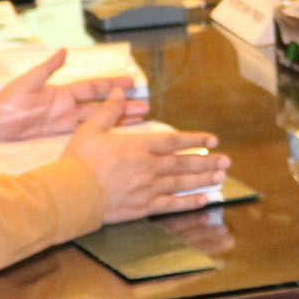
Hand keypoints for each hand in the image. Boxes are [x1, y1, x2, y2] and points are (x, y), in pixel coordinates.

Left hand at [0, 51, 150, 142]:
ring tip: (139, 120)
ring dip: (118, 120)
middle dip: (123, 105)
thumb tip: (63, 50)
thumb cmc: (6, 102)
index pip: (93, 87)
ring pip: (98, 120)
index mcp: (61, 92)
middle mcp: (67, 106)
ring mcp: (65, 121)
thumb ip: (48, 68)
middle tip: (145, 106)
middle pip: (102, 105)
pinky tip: (115, 135)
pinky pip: (87, 133)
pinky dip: (102, 133)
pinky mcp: (60, 135)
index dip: (111, 84)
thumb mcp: (27, 82)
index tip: (131, 81)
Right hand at [63, 101, 229, 222]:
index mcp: (138, 147)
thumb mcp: (90, 129)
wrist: (73, 194)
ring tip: (221, 178)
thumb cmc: (78, 162)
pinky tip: (204, 200)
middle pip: (184, 163)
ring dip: (204, 179)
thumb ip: (108, 111)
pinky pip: (172, 205)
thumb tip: (118, 91)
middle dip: (207, 161)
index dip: (195, 139)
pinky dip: (189, 203)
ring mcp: (148, 188)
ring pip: (182, 183)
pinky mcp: (143, 207)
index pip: (174, 141)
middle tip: (226, 161)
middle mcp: (149, 167)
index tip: (212, 139)